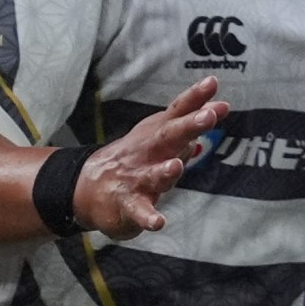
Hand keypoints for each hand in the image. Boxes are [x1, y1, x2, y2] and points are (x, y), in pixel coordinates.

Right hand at [75, 77, 222, 236]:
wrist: (86, 188)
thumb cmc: (135, 160)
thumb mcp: (160, 137)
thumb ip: (189, 124)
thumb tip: (218, 106)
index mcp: (156, 136)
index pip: (177, 113)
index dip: (195, 97)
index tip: (213, 83)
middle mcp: (147, 154)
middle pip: (168, 137)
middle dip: (188, 126)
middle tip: (208, 117)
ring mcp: (136, 179)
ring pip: (152, 175)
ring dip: (165, 171)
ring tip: (176, 166)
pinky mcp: (128, 205)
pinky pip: (139, 212)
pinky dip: (148, 217)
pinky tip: (158, 222)